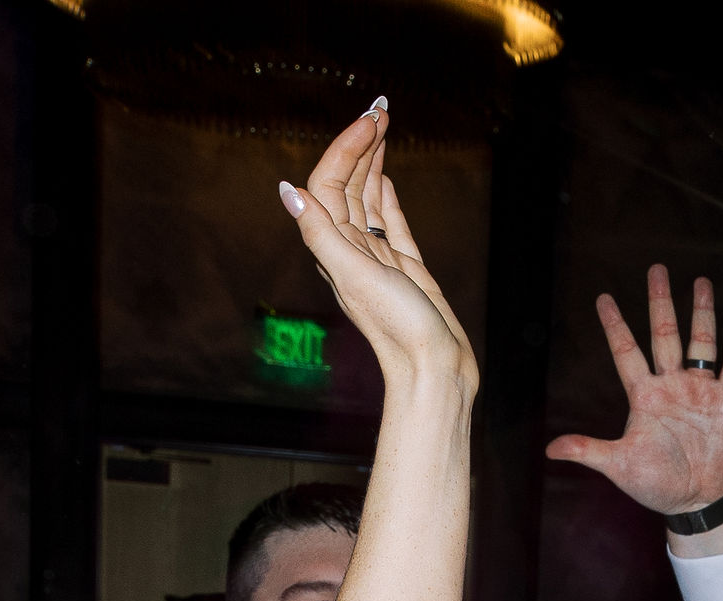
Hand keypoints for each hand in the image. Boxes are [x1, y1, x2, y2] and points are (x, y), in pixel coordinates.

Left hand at [280, 103, 477, 397]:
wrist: (434, 369)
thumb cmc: (397, 328)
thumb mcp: (354, 275)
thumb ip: (320, 232)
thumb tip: (288, 190)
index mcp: (335, 246)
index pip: (330, 182)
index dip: (346, 147)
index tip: (371, 121)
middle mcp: (351, 248)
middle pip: (348, 183)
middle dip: (361, 143)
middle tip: (381, 109)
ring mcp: (378, 257)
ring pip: (368, 197)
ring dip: (373, 160)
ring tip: (384, 126)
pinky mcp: (405, 267)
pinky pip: (389, 222)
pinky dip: (385, 195)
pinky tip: (386, 177)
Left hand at [545, 266, 722, 524]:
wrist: (697, 502)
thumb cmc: (658, 486)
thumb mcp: (619, 465)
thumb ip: (589, 450)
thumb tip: (553, 449)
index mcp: (644, 396)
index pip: (626, 352)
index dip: (615, 326)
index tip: (604, 299)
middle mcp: (670, 386)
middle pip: (664, 334)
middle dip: (659, 302)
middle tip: (656, 272)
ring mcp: (698, 391)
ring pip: (699, 342)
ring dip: (699, 313)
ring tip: (700, 283)